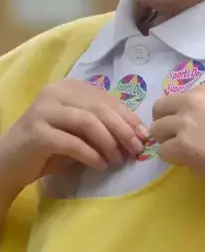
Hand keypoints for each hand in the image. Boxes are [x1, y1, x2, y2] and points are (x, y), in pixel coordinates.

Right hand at [0, 79, 148, 195]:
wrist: (8, 164)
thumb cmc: (48, 149)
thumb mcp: (79, 133)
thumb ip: (102, 127)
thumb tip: (138, 134)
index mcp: (68, 87)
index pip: (105, 98)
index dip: (127, 116)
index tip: (144, 134)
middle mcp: (54, 92)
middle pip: (99, 108)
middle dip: (123, 129)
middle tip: (137, 149)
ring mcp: (44, 110)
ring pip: (88, 122)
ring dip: (109, 142)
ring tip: (118, 159)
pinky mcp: (36, 132)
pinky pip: (72, 142)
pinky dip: (91, 154)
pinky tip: (101, 165)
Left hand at [150, 82, 204, 192]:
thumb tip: (188, 119)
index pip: (178, 97)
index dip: (180, 113)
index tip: (192, 126)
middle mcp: (193, 100)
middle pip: (160, 108)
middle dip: (164, 122)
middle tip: (175, 137)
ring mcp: (186, 122)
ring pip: (156, 130)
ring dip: (166, 141)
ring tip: (183, 151)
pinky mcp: (182, 145)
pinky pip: (162, 151)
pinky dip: (172, 158)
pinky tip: (188, 161)